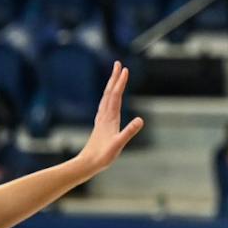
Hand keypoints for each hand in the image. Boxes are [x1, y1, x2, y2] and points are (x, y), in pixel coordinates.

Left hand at [73, 61, 145, 176]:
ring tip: (115, 77)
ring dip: (111, 85)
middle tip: (118, 64)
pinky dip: (108, 97)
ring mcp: (101, 119)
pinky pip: (105, 106)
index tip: (125, 69)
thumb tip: (140, 120)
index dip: (121, 82)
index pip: (116, 95)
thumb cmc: (103, 155)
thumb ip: (129, 132)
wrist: (87, 163)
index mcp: (110, 118)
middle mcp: (104, 115)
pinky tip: (108, 99)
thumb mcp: (119, 144)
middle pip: (109, 92)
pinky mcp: (100, 125)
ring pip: (106, 98)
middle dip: (114, 77)